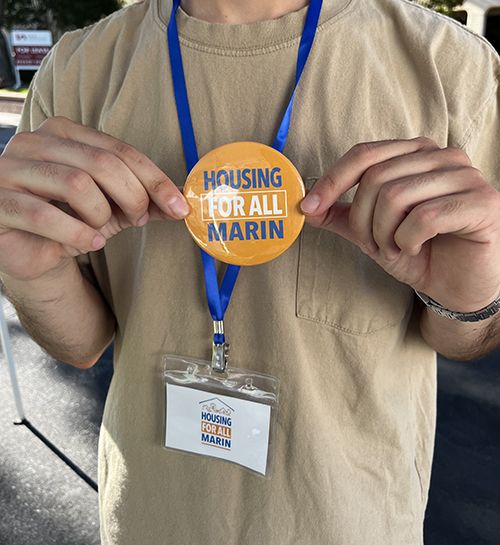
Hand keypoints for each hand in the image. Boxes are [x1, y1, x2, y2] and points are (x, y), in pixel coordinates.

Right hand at [0, 117, 188, 280]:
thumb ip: (145, 200)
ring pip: (77, 185)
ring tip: (101, 231)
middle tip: (140, 220)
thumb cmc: (73, 220)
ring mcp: (10, 169)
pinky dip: (77, 234)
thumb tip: (183, 202)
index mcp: (64, 133)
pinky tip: (88, 243)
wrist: (31, 249)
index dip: (155, 180)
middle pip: (102, 163)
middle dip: (132, 197)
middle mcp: (34, 142)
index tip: (180, 206)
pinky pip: (45, 215)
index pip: (120, 150)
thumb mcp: (114, 208)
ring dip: (101, 216)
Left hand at [301, 138, 499, 312]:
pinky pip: (425, 217)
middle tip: (374, 245)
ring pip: (396, 196)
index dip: (331, 181)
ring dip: (384, 234)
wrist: (458, 286)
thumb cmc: (419, 253)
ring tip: (395, 249)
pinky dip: (408, 241)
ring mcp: (466, 176)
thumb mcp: (372, 233)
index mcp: (416, 153)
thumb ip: (342, 215)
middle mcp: (443, 156)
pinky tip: (416, 249)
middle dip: (362, 221)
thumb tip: (306, 206)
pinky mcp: (483, 202)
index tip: (308, 208)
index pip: (364, 155)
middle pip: (375, 178)